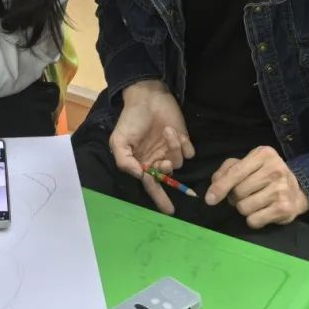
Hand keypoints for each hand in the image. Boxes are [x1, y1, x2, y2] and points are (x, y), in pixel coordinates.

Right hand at [110, 80, 193, 214]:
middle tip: (164, 162)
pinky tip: (176, 133)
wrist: (148, 97)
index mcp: (141, 162)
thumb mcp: (119, 140)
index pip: (151, 185)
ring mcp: (170, 150)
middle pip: (167, 177)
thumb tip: (140, 176)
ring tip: (166, 132)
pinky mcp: (183, 141)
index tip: (169, 211)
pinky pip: (189, 152)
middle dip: (167, 174)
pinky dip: (184, 145)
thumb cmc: (131, 119)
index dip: (160, 199)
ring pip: (179, 162)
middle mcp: (157, 159)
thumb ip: (124, 161)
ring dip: (173, 148)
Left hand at [205, 146, 308, 228]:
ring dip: (244, 208)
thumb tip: (214, 185)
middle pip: (238, 192)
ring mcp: (281, 190)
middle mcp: (275, 170)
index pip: (235, 173)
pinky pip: (254, 220)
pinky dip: (253, 219)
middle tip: (244, 194)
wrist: (297, 190)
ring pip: (244, 208)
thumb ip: (227, 170)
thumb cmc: (265, 175)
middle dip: (235, 197)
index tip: (210, 199)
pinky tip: (262, 211)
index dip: (220, 187)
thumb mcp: (247, 164)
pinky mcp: (285, 208)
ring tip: (254, 202)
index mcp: (264, 154)